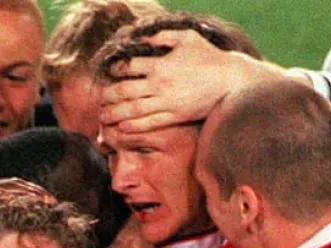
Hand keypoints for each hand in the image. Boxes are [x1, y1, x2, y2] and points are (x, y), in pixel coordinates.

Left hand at [99, 30, 282, 132]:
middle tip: (100, 100)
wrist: (230, 81)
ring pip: (132, 110)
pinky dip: (133, 127)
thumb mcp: (187, 38)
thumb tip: (143, 38)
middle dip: (108, 96)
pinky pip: (149, 124)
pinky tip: (121, 128)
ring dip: (114, 114)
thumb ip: (163, 36)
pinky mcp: (175, 117)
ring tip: (103, 117)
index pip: (129, 68)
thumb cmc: (210, 57)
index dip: (115, 71)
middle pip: (124, 91)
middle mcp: (160, 85)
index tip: (110, 74)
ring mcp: (167, 103)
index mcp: (161, 64)